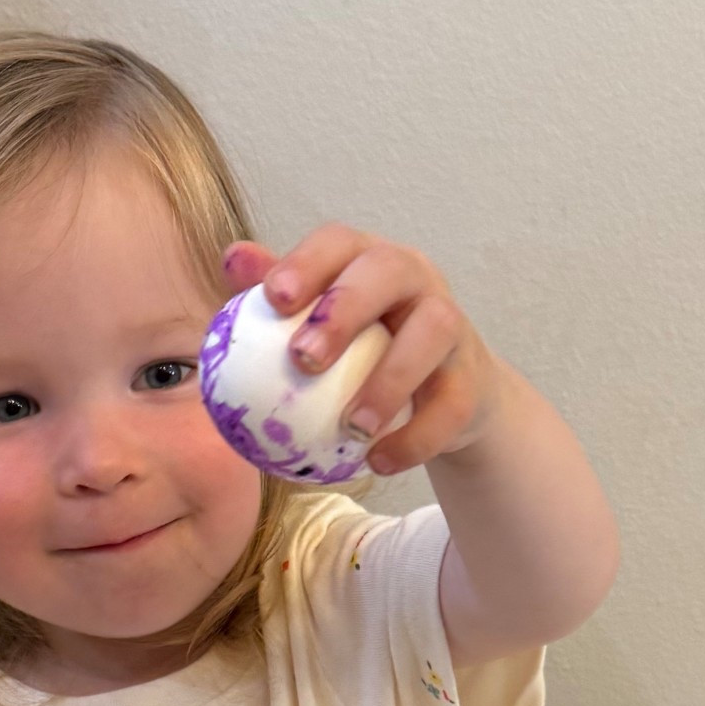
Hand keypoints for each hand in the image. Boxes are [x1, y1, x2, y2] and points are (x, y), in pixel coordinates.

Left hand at [221, 232, 506, 476]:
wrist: (444, 397)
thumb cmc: (366, 353)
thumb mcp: (323, 325)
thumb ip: (280, 295)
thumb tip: (232, 259)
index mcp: (369, 260)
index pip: (339, 243)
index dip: (307, 263)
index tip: (273, 299)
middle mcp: (417, 280)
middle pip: (389, 270)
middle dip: (345, 310)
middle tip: (303, 360)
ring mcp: (453, 326)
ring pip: (433, 334)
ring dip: (389, 381)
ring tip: (352, 428)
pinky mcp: (473, 380)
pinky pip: (450, 406)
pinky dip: (415, 438)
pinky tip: (378, 463)